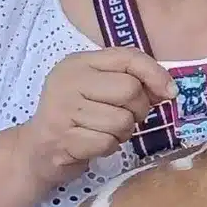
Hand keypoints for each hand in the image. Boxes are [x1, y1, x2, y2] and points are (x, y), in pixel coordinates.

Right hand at [15, 47, 176, 185]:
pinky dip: (108, 147)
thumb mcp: (100, 89)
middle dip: (137, 109)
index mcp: (79, 62)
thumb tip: (168, 90)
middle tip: (124, 117)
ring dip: (122, 132)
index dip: (155, 74)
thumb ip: (133, 81)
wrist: (37, 150)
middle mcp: (68, 80)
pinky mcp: (62, 138)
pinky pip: (107, 142)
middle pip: (129, 90)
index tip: (169, 92)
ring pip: (121, 120)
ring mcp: (62, 109)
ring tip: (105, 131)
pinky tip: (93, 143)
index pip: (128, 57)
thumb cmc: (78, 116)